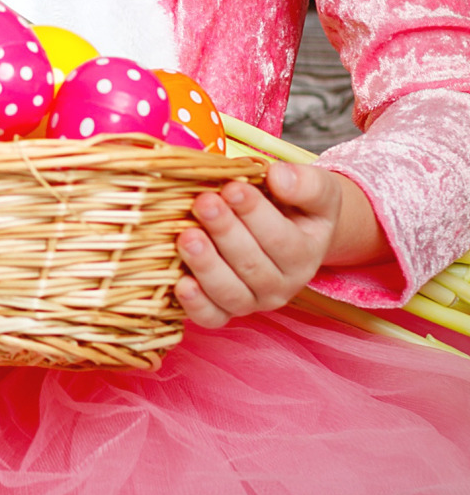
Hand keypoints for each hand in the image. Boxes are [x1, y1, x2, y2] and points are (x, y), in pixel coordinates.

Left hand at [175, 162, 367, 328]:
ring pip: (231, 293)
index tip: (232, 188)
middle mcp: (281, 284)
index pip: (281, 239)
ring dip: (207, 266)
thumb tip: (279, 177)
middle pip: (252, 266)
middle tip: (204, 203)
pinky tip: (180, 284)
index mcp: (305, 254)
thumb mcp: (315, 190)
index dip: (255, 214)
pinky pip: (212, 317)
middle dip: (225, 232)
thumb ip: (304, 183)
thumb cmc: (297, 204)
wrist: (290, 230)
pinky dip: (197, 305)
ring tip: (187, 237)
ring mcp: (252, 300)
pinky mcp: (225, 310)